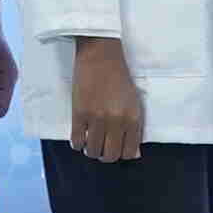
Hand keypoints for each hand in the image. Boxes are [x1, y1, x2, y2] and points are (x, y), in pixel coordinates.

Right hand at [66, 39, 147, 163]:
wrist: (101, 56)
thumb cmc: (119, 78)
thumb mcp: (134, 102)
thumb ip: (135, 127)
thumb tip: (135, 153)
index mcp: (132, 118)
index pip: (129, 152)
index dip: (122, 154)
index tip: (116, 148)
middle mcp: (116, 121)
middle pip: (110, 155)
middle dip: (106, 156)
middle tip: (102, 148)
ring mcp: (97, 118)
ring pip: (93, 151)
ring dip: (91, 151)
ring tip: (91, 142)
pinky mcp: (79, 114)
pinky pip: (77, 141)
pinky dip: (78, 144)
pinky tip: (80, 138)